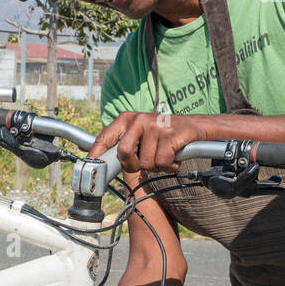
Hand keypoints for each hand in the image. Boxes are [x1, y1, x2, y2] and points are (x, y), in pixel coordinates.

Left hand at [92, 111, 207, 173]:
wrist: (195, 127)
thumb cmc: (163, 135)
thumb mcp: (139, 135)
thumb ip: (122, 144)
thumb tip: (94, 156)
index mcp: (127, 119)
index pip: (105, 136)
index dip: (95, 152)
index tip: (89, 164)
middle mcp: (139, 119)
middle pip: (124, 153)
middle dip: (134, 165)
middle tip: (144, 164)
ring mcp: (155, 125)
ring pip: (146, 162)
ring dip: (157, 166)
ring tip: (164, 155)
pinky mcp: (171, 134)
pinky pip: (162, 162)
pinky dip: (169, 166)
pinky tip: (174, 157)